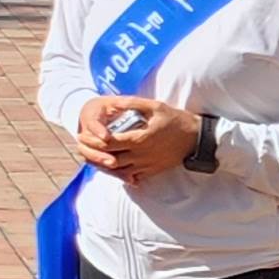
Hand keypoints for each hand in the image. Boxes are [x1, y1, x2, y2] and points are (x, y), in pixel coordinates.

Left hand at [77, 95, 196, 182]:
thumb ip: (132, 104)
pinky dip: (117, 173)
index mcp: (139, 139)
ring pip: (117, 171)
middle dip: (91, 154)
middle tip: (81, 147)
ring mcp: (146, 166)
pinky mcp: (151, 172)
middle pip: (108, 159)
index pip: (107, 144)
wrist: (197, 139)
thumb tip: (113, 102)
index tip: (82, 136)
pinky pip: (130, 176)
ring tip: (90, 156)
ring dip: (101, 164)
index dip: (92, 141)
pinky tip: (110, 165)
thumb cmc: (176, 120)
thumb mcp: (155, 106)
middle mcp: (140, 155)